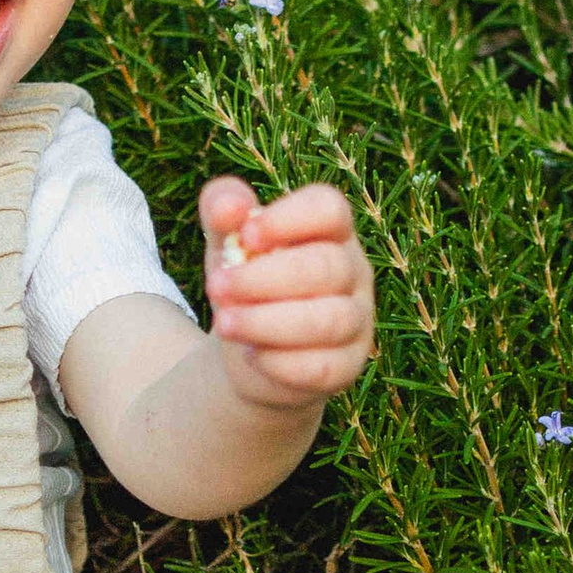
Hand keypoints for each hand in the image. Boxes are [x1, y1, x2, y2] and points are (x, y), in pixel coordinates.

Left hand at [198, 177, 373, 406]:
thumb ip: (221, 211)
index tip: (245, 235)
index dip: (289, 218)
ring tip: (223, 324)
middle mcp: (353, 272)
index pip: (329, 209)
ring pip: (329, 320)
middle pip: (327, 267)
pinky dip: (280, 362)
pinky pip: (323, 366)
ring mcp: (357, 321)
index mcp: (329, 231)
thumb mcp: (226, 242)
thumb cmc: (247, 283)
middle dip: (264, 278)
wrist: (251, 352)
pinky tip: (251, 355)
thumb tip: (229, 206)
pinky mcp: (347, 366)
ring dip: (267, 322)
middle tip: (216, 287)